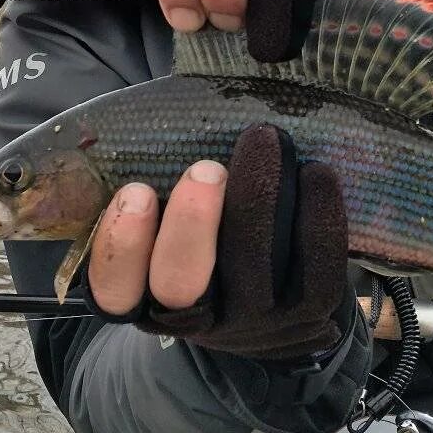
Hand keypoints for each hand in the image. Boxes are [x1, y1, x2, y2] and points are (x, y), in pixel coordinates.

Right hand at [86, 124, 350, 360]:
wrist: (284, 297)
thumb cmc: (212, 234)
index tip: (135, 192)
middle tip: (206, 170)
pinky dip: (317, 218)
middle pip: (180, 282)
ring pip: (250, 269)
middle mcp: (193, 315)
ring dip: (257, 202)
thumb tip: (165, 112)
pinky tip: (316, 172)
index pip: (115, 289)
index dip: (121, 247)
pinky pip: (315, 271)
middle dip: (191, 225)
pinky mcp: (308, 313)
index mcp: (145, 294)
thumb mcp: (173, 218)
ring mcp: (252, 319)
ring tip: (264, 140)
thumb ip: (160, 182)